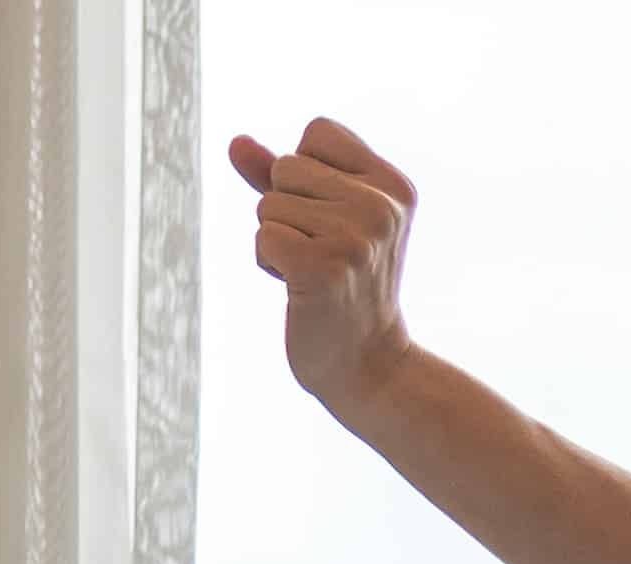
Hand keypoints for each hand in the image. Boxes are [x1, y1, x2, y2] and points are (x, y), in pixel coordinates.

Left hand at [229, 119, 419, 411]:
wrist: (368, 364)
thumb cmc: (344, 286)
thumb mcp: (323, 220)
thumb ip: (280, 177)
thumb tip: (235, 142)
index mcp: (395, 187)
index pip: (318, 131)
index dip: (307, 172)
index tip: (334, 216)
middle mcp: (382, 208)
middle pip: (288, 166)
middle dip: (287, 208)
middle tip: (323, 252)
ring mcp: (357, 238)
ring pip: (269, 204)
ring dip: (278, 238)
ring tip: (314, 272)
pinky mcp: (325, 268)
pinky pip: (263, 236)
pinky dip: (269, 263)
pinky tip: (300, 288)